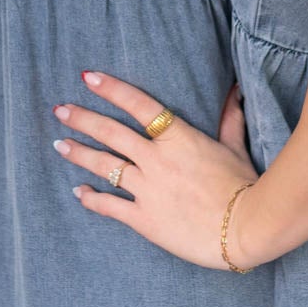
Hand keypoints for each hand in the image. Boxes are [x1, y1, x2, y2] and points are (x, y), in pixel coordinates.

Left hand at [51, 69, 259, 270]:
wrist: (247, 228)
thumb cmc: (246, 186)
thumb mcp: (236, 148)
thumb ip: (229, 119)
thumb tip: (235, 90)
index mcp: (178, 137)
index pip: (138, 105)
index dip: (111, 89)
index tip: (87, 78)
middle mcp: (156, 159)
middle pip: (110, 133)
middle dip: (82, 119)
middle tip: (60, 110)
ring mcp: (148, 189)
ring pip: (104, 166)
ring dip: (79, 153)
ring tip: (60, 145)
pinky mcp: (144, 219)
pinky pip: (109, 206)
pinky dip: (91, 198)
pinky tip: (78, 192)